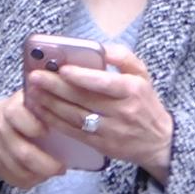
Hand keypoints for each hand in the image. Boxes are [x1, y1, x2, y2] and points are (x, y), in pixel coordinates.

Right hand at [0, 91, 67, 190]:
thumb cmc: (14, 114)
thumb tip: (73, 118)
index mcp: (10, 109)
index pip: (17, 114)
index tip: (48, 132)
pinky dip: (30, 180)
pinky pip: (15, 180)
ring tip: (51, 171)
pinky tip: (37, 175)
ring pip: (21, 171)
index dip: (33, 125)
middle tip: (61, 167)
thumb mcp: (25, 102)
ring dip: (41, 175)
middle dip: (48, 165)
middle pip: (24, 154)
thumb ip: (43, 106)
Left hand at [28, 45, 176, 179]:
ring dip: (51, 104)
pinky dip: (54, 121)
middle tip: (35, 77)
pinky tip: (40, 110)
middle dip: (57, 87)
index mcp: (132, 90)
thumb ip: (122, 57)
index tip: (62, 69)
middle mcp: (123, 112)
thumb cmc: (145, 102)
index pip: (105, 83)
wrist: (162, 142)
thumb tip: (100, 47)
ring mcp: (112, 131)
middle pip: (85, 99)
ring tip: (33, 91)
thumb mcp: (142, 75)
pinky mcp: (102, 146)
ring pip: (76, 117)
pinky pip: (74, 133)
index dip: (82, 77)